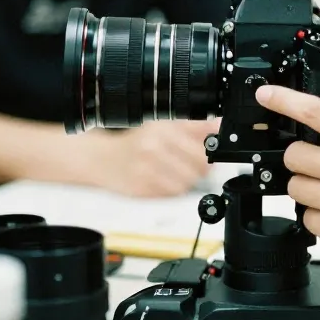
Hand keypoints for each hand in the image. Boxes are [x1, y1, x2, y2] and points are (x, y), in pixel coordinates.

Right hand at [87, 119, 212, 196]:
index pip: (201, 145)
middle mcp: (153, 148)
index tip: (211, 152)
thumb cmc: (134, 142)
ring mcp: (146, 170)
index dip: (211, 151)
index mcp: (162, 130)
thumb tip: (219, 125)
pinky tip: (164, 180)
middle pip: (198, 166)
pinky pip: (170, 194)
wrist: (101, 159)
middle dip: (201, 167)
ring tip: (177, 172)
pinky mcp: (141, 189)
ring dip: (187, 180)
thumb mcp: (164, 125)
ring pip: (186, 183)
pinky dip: (172, 189)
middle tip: (194, 164)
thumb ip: (194, 126)